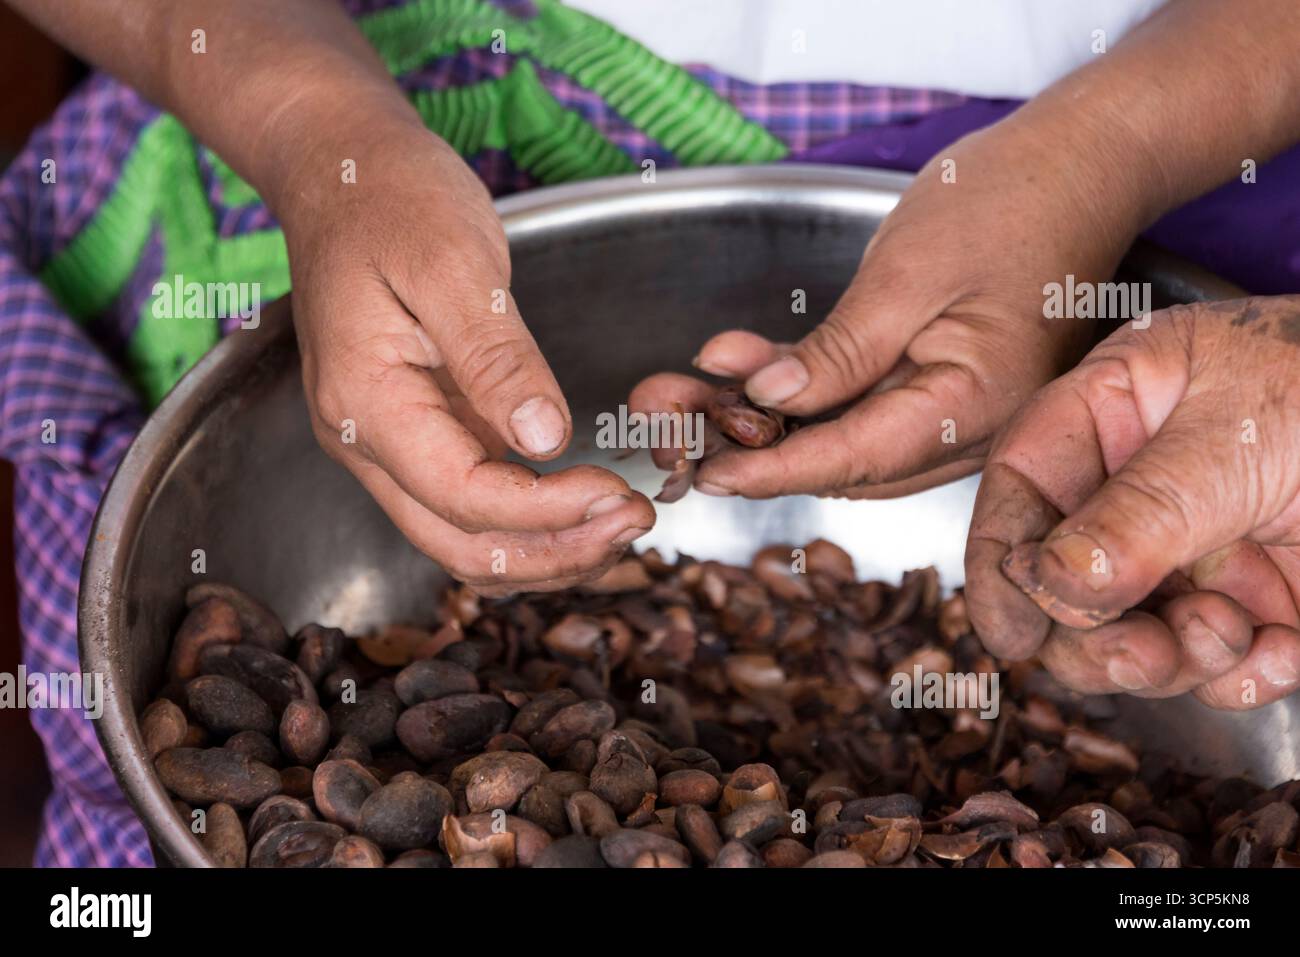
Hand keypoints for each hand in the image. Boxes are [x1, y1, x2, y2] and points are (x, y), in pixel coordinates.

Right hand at [280, 118, 652, 593]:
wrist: (340, 171)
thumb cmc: (390, 198)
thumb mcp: (452, 261)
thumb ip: (496, 356)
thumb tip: (546, 440)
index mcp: (365, 403)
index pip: (464, 497)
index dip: (548, 512)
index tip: (620, 495)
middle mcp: (366, 441)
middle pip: (462, 545)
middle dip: (556, 551)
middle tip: (638, 524)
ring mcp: (389, 443)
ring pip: (467, 539)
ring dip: (548, 550)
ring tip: (623, 526)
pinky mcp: (419, 432)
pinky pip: (473, 504)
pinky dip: (532, 522)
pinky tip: (586, 509)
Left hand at [631, 119, 1144, 498]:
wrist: (1079, 167)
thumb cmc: (1009, 202)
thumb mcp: (908, 273)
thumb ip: (840, 353)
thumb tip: (771, 404)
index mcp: (973, 407)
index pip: (851, 458)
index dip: (770, 470)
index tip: (706, 475)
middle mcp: (971, 430)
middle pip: (841, 461)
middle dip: (750, 446)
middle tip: (670, 426)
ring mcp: (960, 416)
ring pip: (845, 442)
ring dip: (766, 421)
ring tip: (688, 393)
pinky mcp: (944, 392)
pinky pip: (863, 410)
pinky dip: (802, 394)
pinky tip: (742, 365)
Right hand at [966, 296, 1299, 709]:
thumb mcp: (1237, 435)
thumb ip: (1138, 510)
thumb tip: (1052, 581)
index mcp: (1116, 414)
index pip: (1022, 487)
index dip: (1001, 558)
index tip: (1009, 629)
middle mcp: (1142, 489)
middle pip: (1061, 582)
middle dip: (1094, 631)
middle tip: (1140, 648)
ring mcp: (1198, 551)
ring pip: (1127, 637)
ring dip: (1168, 658)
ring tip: (1228, 634)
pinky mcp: (1260, 606)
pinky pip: (1214, 667)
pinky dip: (1241, 675)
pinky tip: (1278, 646)